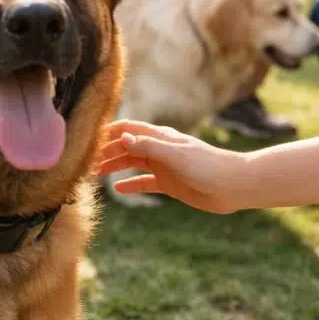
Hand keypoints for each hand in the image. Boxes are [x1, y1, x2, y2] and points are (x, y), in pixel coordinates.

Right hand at [96, 120, 246, 212]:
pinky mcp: (170, 184)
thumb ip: (148, 147)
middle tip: (85, 163)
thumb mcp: (175, 155)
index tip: (87, 139)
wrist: (234, 186)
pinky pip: (145, 183)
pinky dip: (131, 185)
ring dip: (115, 167)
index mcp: (161, 137)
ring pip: (133, 164)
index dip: (108, 132)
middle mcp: (160, 150)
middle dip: (106, 152)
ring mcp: (164, 167)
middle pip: (127, 147)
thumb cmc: (208, 166)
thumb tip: (121, 138)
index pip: (128, 129)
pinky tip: (118, 190)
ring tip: (94, 175)